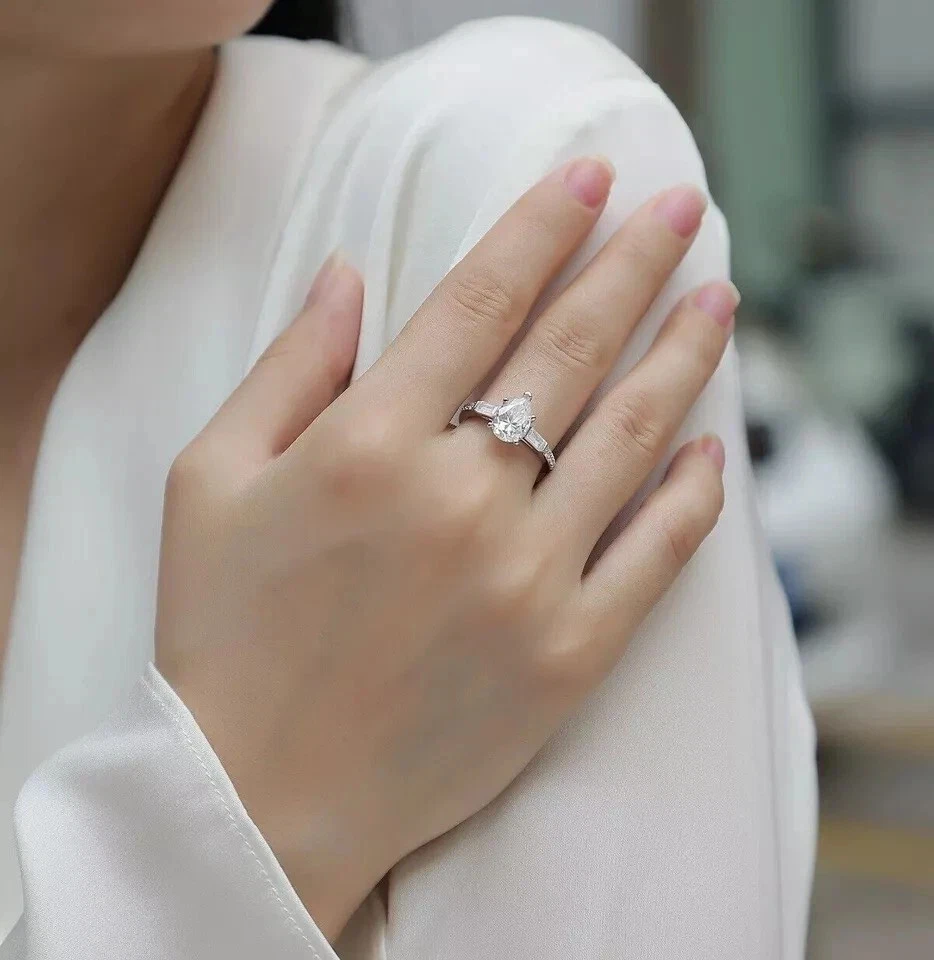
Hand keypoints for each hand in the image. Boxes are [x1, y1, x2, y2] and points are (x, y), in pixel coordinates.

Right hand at [156, 158, 736, 941]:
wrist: (262, 798)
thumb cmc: (222, 636)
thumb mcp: (208, 482)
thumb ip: (285, 368)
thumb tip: (343, 274)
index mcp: (366, 444)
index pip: (481, 299)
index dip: (542, 226)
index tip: (591, 178)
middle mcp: (458, 499)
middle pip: (570, 349)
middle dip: (632, 264)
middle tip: (680, 208)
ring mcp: (526, 579)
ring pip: (628, 437)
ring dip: (681, 356)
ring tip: (718, 295)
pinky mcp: (568, 655)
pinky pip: (653, 558)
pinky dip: (691, 497)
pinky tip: (713, 450)